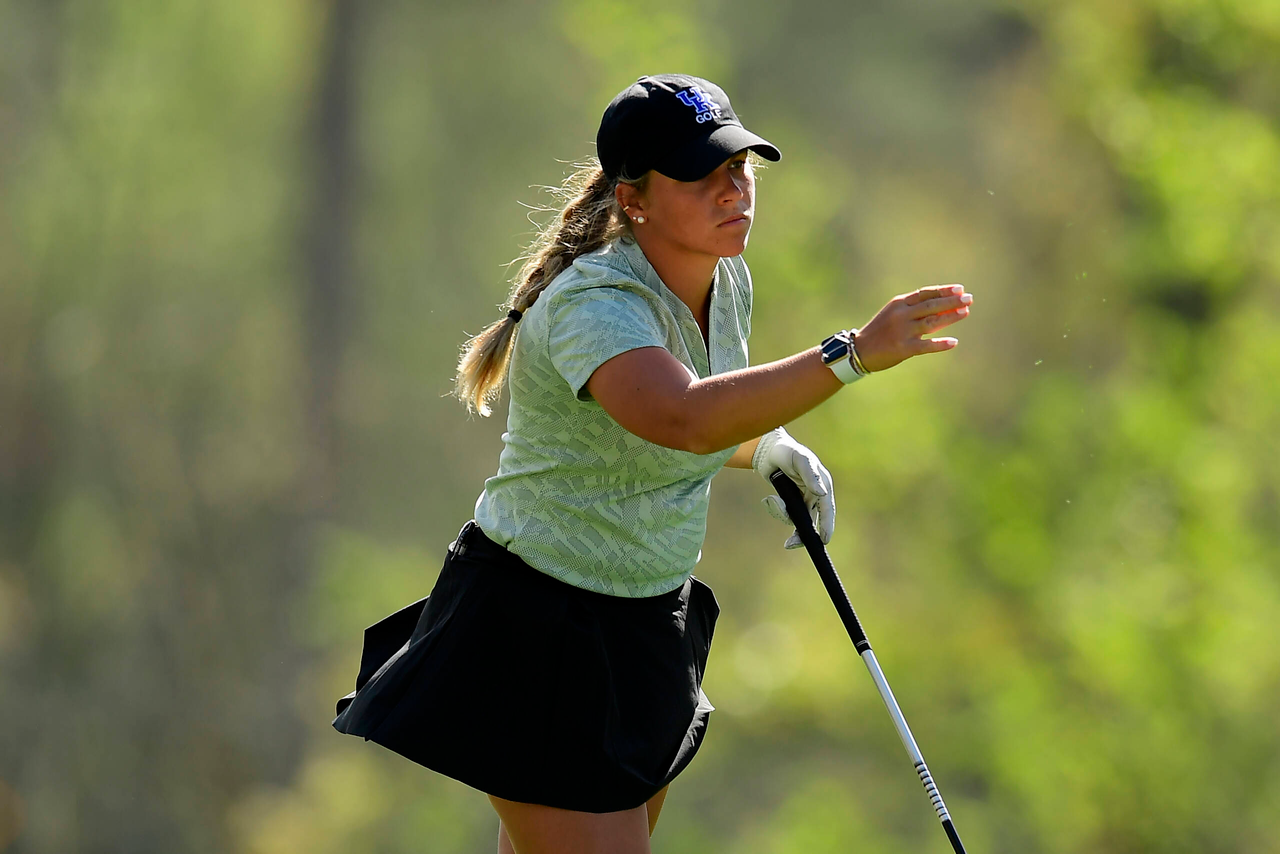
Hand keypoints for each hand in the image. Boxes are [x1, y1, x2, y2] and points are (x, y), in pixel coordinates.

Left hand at [752, 428, 834, 548]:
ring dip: (783, 514)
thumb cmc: (788, 452)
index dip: (826, 526)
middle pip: (812, 520)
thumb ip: (811, 476)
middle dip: (801, 533)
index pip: (827, 509)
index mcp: (823, 484)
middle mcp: (815, 494)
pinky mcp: (791, 501)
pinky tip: (770, 498)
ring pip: (796, 519)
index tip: (824, 540)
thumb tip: (822, 493)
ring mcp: (803, 499)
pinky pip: (785, 513)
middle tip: (789, 544)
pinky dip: (776, 509)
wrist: (769, 452)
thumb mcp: (800, 460)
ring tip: (771, 500)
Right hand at [854, 284, 972, 372]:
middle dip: (952, 301)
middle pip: (931, 305)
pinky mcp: (903, 348)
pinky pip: (925, 345)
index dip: (944, 291)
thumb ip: (916, 311)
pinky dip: (940, 344)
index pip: (925, 293)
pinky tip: (953, 342)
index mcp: (899, 304)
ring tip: (966, 312)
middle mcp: (901, 315)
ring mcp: (902, 332)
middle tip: (969, 298)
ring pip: (931, 322)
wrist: (859, 350)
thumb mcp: (894, 314)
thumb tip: (945, 309)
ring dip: (950, 317)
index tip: (960, 289)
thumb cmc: (881, 331)